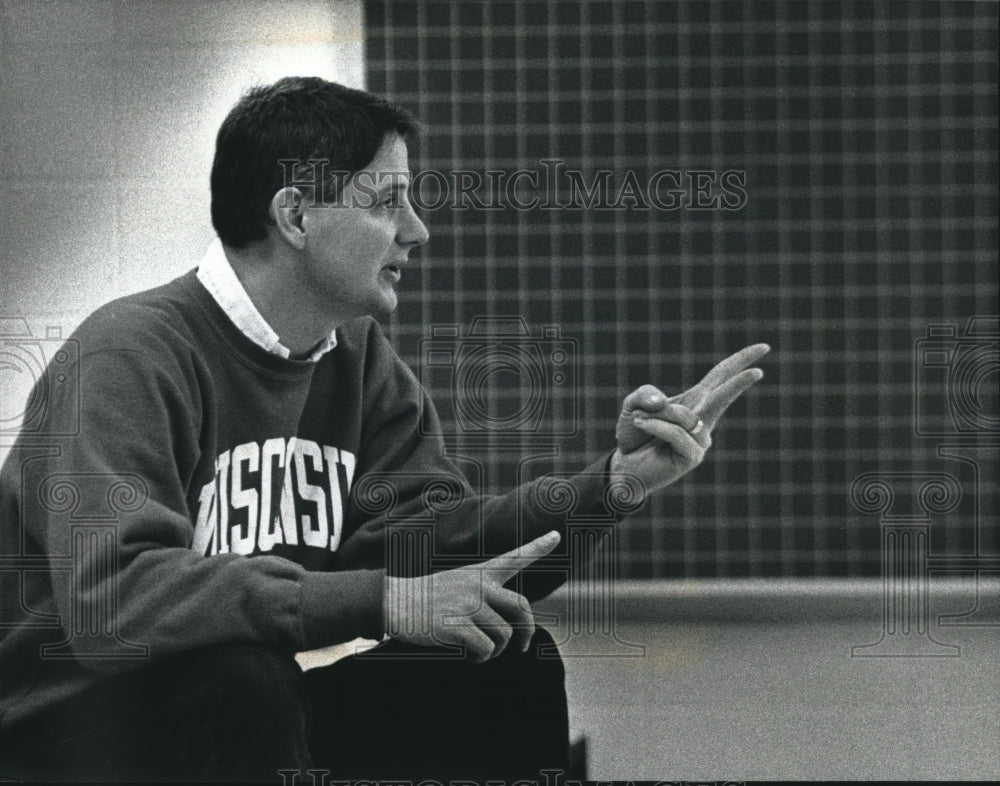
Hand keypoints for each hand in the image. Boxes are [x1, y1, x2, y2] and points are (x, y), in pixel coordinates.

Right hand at [385, 530, 560, 661]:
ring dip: (496, 651)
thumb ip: (483, 596)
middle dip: (527, 631)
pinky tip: (467, 655)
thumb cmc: (426, 599)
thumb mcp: (456, 584)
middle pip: (522, 608)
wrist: (393, 602)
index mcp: (479, 574)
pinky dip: (480, 659)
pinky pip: (485, 650)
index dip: (538, 546)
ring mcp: (468, 605)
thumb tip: (509, 628)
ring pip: (504, 636)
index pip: (514, 557)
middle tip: (521, 646)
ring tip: (478, 650)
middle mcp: (478, 586)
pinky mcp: (457, 626)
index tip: (557, 534)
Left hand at [611, 344, 769, 496]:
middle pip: (723, 395)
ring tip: (639, 420)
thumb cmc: (634, 436)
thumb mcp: (633, 405)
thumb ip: (645, 394)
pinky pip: (675, 433)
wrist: (624, 467)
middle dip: (739, 383)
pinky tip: (640, 425)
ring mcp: (700, 440)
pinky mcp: (693, 456)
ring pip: (684, 416)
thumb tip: (663, 402)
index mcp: (695, 400)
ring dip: (658, 415)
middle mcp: (703, 420)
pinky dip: (655, 426)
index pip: (721, 376)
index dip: (740, 360)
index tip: (764, 347)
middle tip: (758, 372)